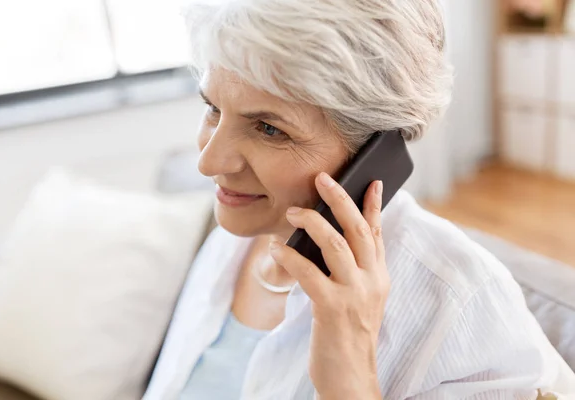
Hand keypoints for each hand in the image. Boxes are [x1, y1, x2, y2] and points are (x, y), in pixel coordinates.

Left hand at [269, 172, 388, 399]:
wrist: (351, 376)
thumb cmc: (348, 335)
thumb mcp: (359, 299)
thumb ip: (352, 269)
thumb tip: (327, 237)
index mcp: (379, 277)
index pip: (377, 233)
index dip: (374, 205)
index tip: (371, 181)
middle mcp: (372, 281)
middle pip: (358, 229)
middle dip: (340, 199)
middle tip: (322, 179)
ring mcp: (354, 294)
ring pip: (336, 244)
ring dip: (312, 222)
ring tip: (293, 211)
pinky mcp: (332, 307)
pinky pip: (309, 272)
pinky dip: (290, 256)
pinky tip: (276, 248)